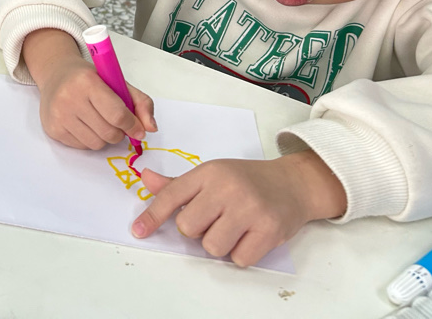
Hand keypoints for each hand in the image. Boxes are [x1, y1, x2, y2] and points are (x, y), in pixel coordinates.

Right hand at [24, 28, 155, 149]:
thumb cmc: (89, 78)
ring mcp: (58, 115)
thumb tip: (150, 128)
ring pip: (96, 144)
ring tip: (100, 122)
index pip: (117, 114)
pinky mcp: (52, 129)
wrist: (56, 74)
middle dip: (119, 132)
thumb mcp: (117, 82)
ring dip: (105, 137)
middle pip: (108, 133)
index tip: (138, 130)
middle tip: (116, 122)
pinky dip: (90, 140)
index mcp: (87, 81)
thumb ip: (141, 103)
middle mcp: (69, 98)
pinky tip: (85, 124)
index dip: (132, 125)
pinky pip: (82, 147)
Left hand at [131, 151, 347, 266]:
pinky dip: (241, 254)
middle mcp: (227, 188)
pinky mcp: (269, 230)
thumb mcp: (212, 175)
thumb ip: (178, 184)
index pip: (171, 196)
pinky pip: (238, 259)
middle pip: (188, 227)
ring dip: (219, 244)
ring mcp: (249, 209)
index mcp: (209, 172)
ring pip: (211, 246)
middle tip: (214, 220)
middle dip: (196, 230)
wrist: (293, 183)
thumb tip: (144, 179)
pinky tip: (250, 237)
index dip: (152, 216)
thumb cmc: (246, 181)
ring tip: (233, 228)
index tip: (138, 231)